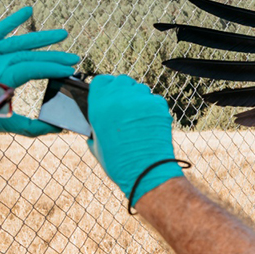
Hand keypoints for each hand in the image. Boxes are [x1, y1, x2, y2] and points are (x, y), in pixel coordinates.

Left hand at [0, 6, 79, 136]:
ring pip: (19, 40)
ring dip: (42, 37)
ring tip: (63, 34)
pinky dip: (13, 18)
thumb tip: (59, 128)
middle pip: (30, 55)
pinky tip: (29, 10)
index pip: (33, 69)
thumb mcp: (6, 124)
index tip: (69, 71)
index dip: (52, 69)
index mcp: (1, 78)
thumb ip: (33, 127)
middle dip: (54, 56)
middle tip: (75, 58)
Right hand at [85, 75, 183, 206]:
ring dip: (139, 99)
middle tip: (126, 108)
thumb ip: (96, 127)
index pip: (101, 81)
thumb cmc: (118, 162)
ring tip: (139, 119)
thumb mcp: (96, 143)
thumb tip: (96, 124)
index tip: (109, 97)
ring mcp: (140, 99)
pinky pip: (155, 100)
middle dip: (124, 91)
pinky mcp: (159, 105)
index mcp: (99, 105)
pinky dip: (153, 109)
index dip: (106, 88)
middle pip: (122, 81)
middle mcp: (119, 97)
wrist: (146, 171)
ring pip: (140, 89)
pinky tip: (151, 124)